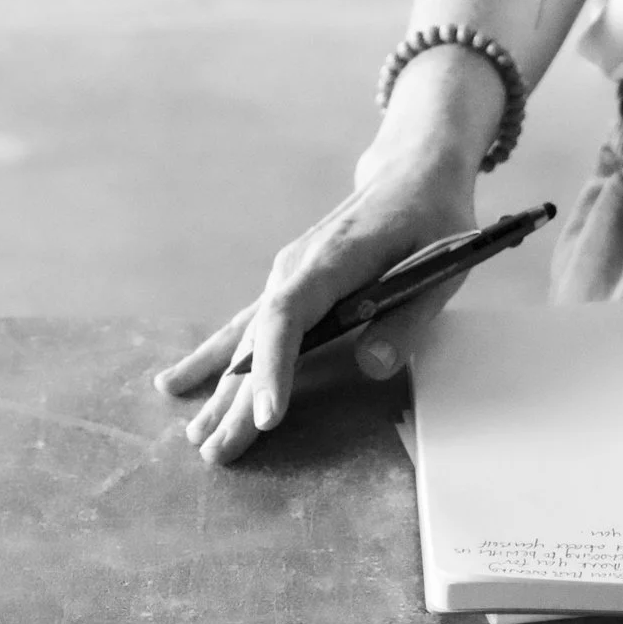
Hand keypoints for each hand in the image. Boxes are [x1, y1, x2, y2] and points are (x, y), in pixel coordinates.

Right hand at [156, 140, 478, 464]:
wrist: (410, 171)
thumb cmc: (432, 216)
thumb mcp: (442, 265)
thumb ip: (409, 318)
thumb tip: (374, 365)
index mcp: (332, 259)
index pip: (289, 318)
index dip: (273, 370)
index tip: (266, 417)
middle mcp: (295, 269)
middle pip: (256, 343)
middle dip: (235, 402)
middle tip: (217, 452)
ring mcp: (285, 278)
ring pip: (243, 341)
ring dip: (219, 392)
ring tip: (195, 437)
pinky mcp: (286, 288)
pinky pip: (243, 330)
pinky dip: (213, 362)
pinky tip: (180, 385)